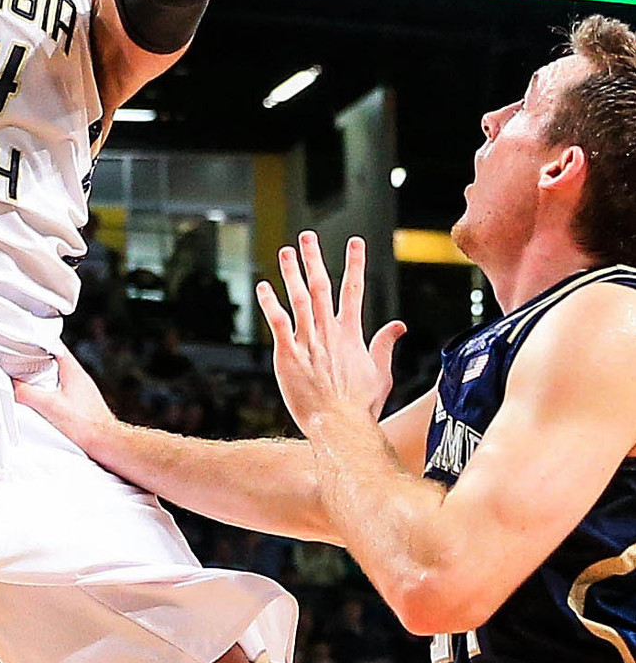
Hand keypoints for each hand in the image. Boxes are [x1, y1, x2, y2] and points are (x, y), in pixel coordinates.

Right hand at [15, 347, 119, 457]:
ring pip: (59, 374)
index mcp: (72, 370)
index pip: (55, 345)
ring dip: (44, 375)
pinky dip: (50, 389)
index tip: (23, 343)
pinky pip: (63, 388)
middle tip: (20, 362)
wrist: (105, 442)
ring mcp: (82, 389)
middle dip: (37, 359)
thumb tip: (10, 386)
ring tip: (28, 379)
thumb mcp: (49, 406)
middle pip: (55, 359)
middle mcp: (79, 377)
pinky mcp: (81, 402)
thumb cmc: (85, 424)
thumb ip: (26, 394)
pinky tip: (43, 399)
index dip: (38, 342)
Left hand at [257, 233, 406, 437]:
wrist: (340, 426)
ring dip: (292, 273)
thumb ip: (385, 345)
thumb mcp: (381, 373)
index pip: (354, 290)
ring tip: (286, 252)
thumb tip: (399, 325)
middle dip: (314, 259)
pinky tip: (263, 286)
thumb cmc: (361, 405)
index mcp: (351, 334)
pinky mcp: (288, 355)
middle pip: (321, 286)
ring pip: (299, 299)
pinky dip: (270, 303)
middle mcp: (329, 332)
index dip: (355, 264)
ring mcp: (308, 342)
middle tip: (307, 237)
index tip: (355, 242)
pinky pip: (278, 322)